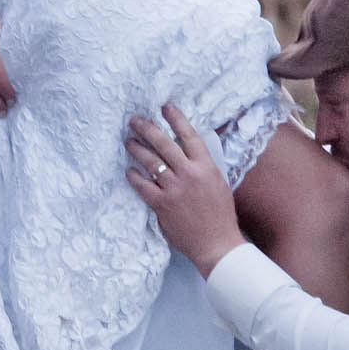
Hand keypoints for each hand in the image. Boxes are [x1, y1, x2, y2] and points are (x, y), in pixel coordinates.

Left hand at [126, 103, 244, 277]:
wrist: (217, 243)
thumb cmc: (220, 214)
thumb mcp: (218, 183)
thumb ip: (201, 167)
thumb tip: (185, 153)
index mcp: (206, 166)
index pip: (189, 135)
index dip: (176, 119)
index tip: (165, 107)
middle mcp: (190, 174)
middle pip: (164, 144)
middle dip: (147, 129)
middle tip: (135, 121)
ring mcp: (175, 189)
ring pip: (151, 162)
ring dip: (137, 149)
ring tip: (128, 142)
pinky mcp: (162, 205)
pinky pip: (143, 186)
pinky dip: (135, 177)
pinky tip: (129, 171)